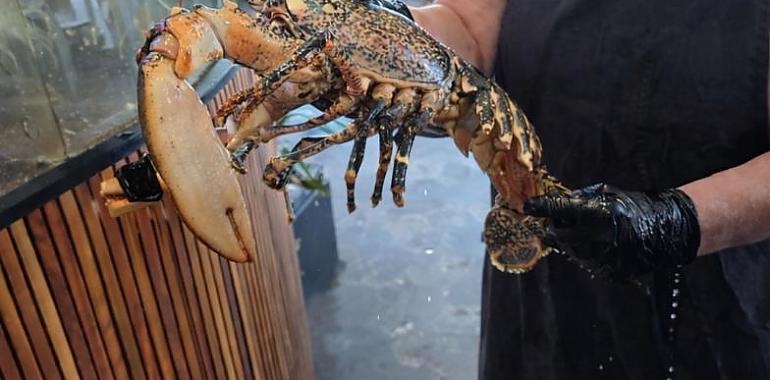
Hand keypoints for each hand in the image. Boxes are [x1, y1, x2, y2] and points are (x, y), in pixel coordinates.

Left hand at [523, 184, 700, 278]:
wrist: (664, 232)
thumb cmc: (632, 207)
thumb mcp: (607, 194)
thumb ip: (580, 198)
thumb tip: (555, 204)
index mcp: (594, 213)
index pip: (557, 210)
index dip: (539, 208)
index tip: (527, 207)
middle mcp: (593, 236)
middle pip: (555, 235)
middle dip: (553, 228)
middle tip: (560, 222)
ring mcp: (599, 256)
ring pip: (568, 250)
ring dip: (572, 241)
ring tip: (593, 233)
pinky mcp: (605, 272)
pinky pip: (585, 262)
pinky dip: (587, 254)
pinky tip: (603, 246)